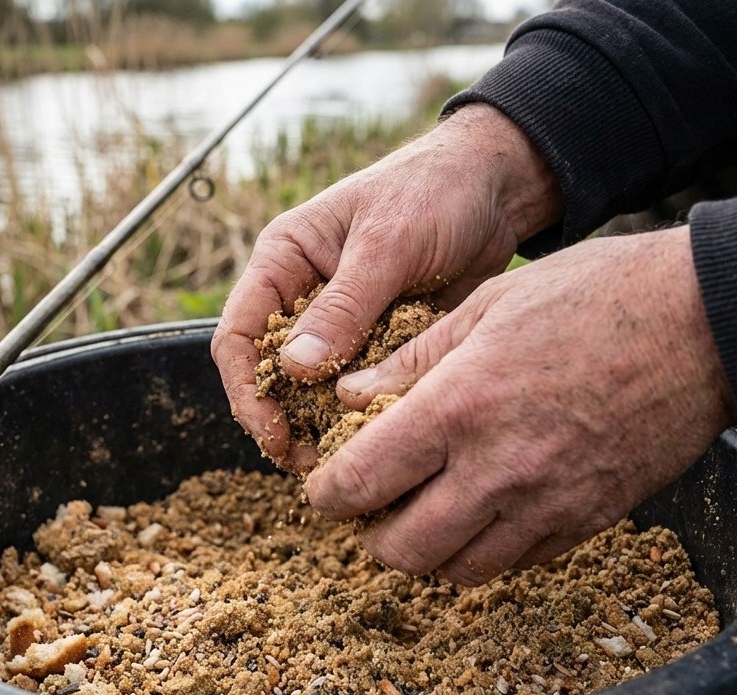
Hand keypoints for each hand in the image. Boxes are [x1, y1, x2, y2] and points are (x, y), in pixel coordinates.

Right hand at [212, 104, 560, 471]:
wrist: (498, 187)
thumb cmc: (434, 191)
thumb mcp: (388, 243)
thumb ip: (344, 305)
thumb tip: (294, 368)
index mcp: (283, 260)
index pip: (238, 334)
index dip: (247, 390)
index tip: (273, 434)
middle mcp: (303, 296)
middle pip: (270, 373)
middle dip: (284, 422)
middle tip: (314, 465)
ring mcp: (342, 324)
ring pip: (315, 390)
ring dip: (325, 426)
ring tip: (348, 461)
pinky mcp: (380, 343)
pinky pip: (362, 388)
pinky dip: (367, 415)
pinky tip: (384, 441)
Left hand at [305, 227, 736, 583]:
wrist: (707, 324)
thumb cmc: (594, 296)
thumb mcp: (488, 305)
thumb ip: (410, 361)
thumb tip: (349, 395)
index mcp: (458, 408)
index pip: (360, 484)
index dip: (328, 495)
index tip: (326, 487)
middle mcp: (497, 470)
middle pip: (401, 551)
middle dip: (371, 534)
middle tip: (372, 504)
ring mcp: (547, 504)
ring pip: (457, 571)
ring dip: (428, 550)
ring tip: (426, 508)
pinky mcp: (589, 521)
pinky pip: (516, 563)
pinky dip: (485, 549)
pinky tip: (484, 507)